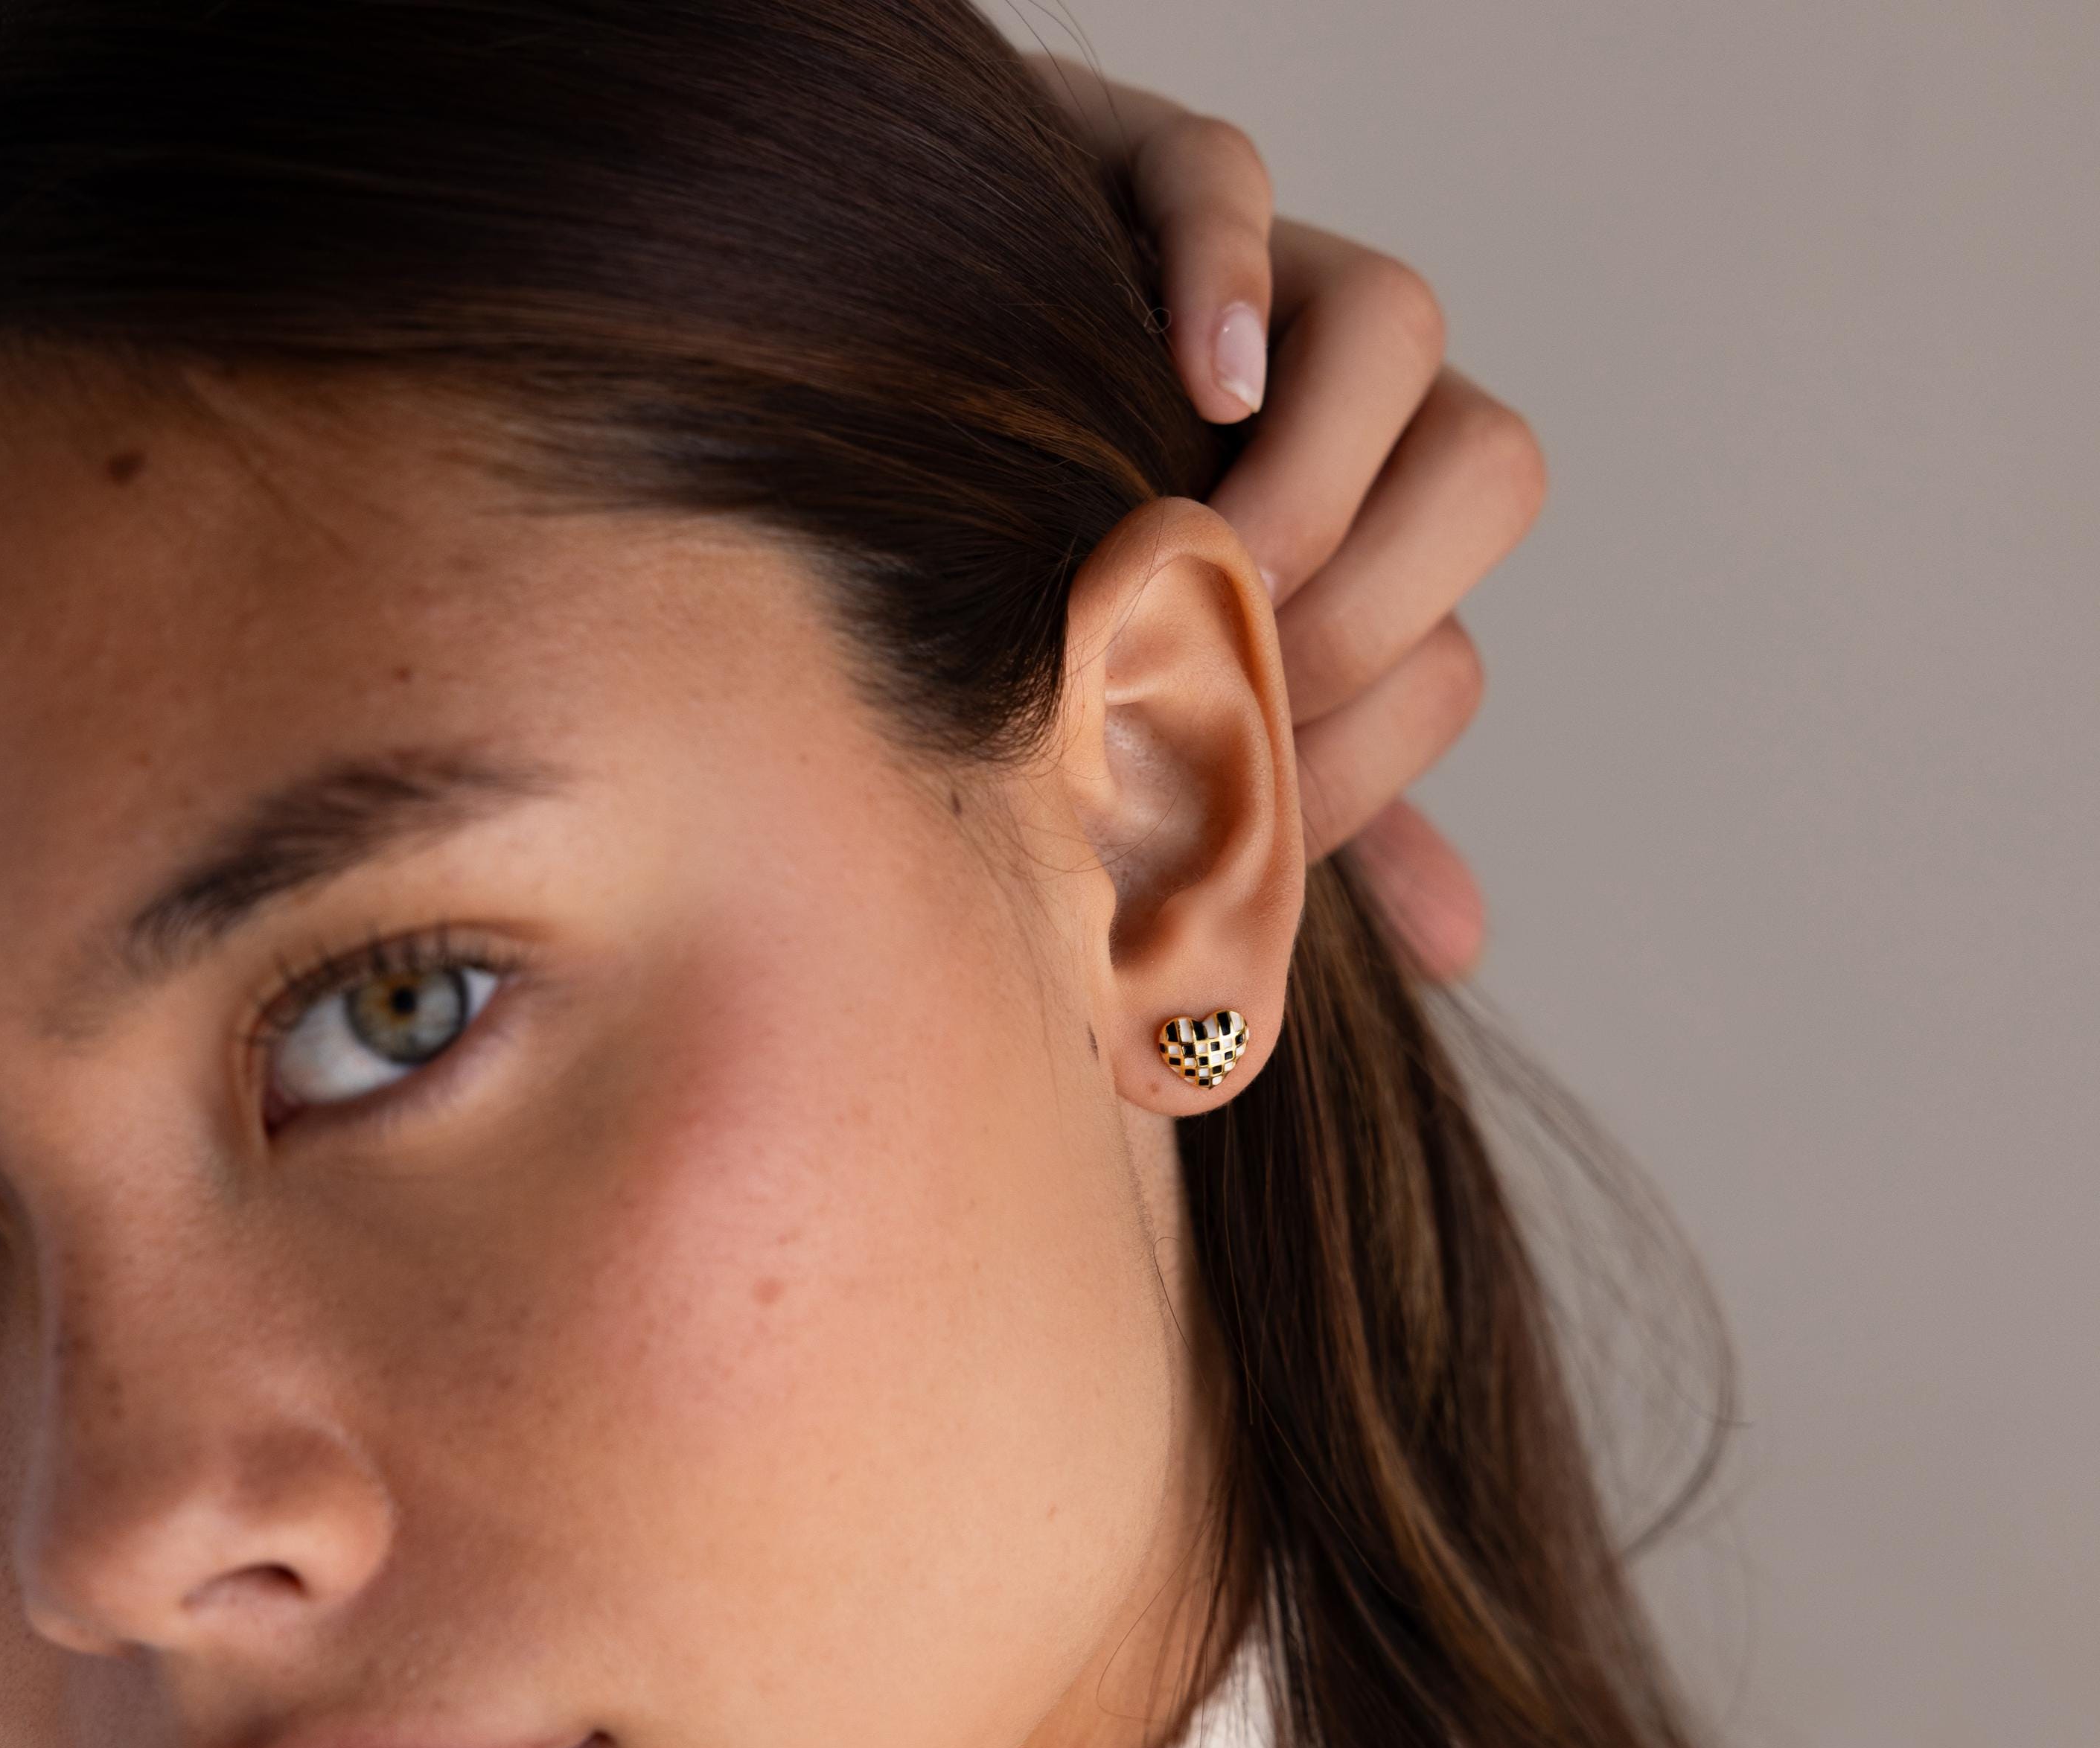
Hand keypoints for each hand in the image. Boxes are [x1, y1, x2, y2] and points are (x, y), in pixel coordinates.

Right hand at [1029, 55, 1547, 980]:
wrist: (881, 427)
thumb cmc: (1049, 595)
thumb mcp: (1171, 713)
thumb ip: (1312, 806)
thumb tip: (1463, 946)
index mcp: (1369, 548)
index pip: (1447, 646)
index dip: (1369, 747)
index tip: (1239, 806)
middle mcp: (1347, 415)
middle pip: (1488, 470)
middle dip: (1369, 610)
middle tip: (1230, 680)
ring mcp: (1258, 291)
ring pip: (1397, 328)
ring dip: (1321, 476)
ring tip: (1204, 558)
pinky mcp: (1140, 179)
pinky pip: (1221, 183)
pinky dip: (1226, 270)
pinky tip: (1199, 377)